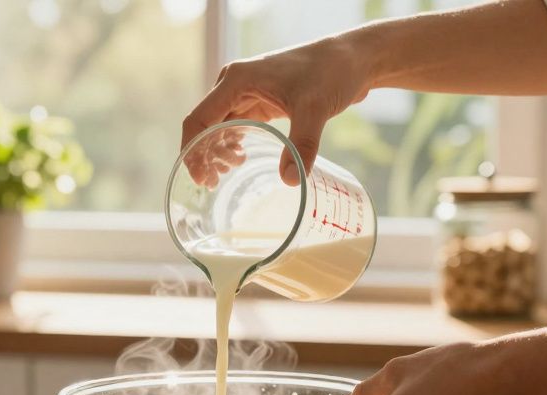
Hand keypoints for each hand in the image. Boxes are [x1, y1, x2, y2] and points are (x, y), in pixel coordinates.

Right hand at [182, 35, 373, 184]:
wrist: (353, 59)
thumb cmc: (331, 72)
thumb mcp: (315, 109)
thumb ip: (302, 145)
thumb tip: (291, 181)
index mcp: (237, 80)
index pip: (200, 119)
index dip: (193, 150)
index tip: (200, 178)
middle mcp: (235, 85)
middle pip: (206, 125)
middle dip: (204, 155)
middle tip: (212, 184)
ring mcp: (247, 93)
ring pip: (219, 127)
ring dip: (217, 151)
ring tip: (224, 175)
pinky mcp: (261, 101)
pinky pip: (237, 125)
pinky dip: (232, 144)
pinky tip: (239, 160)